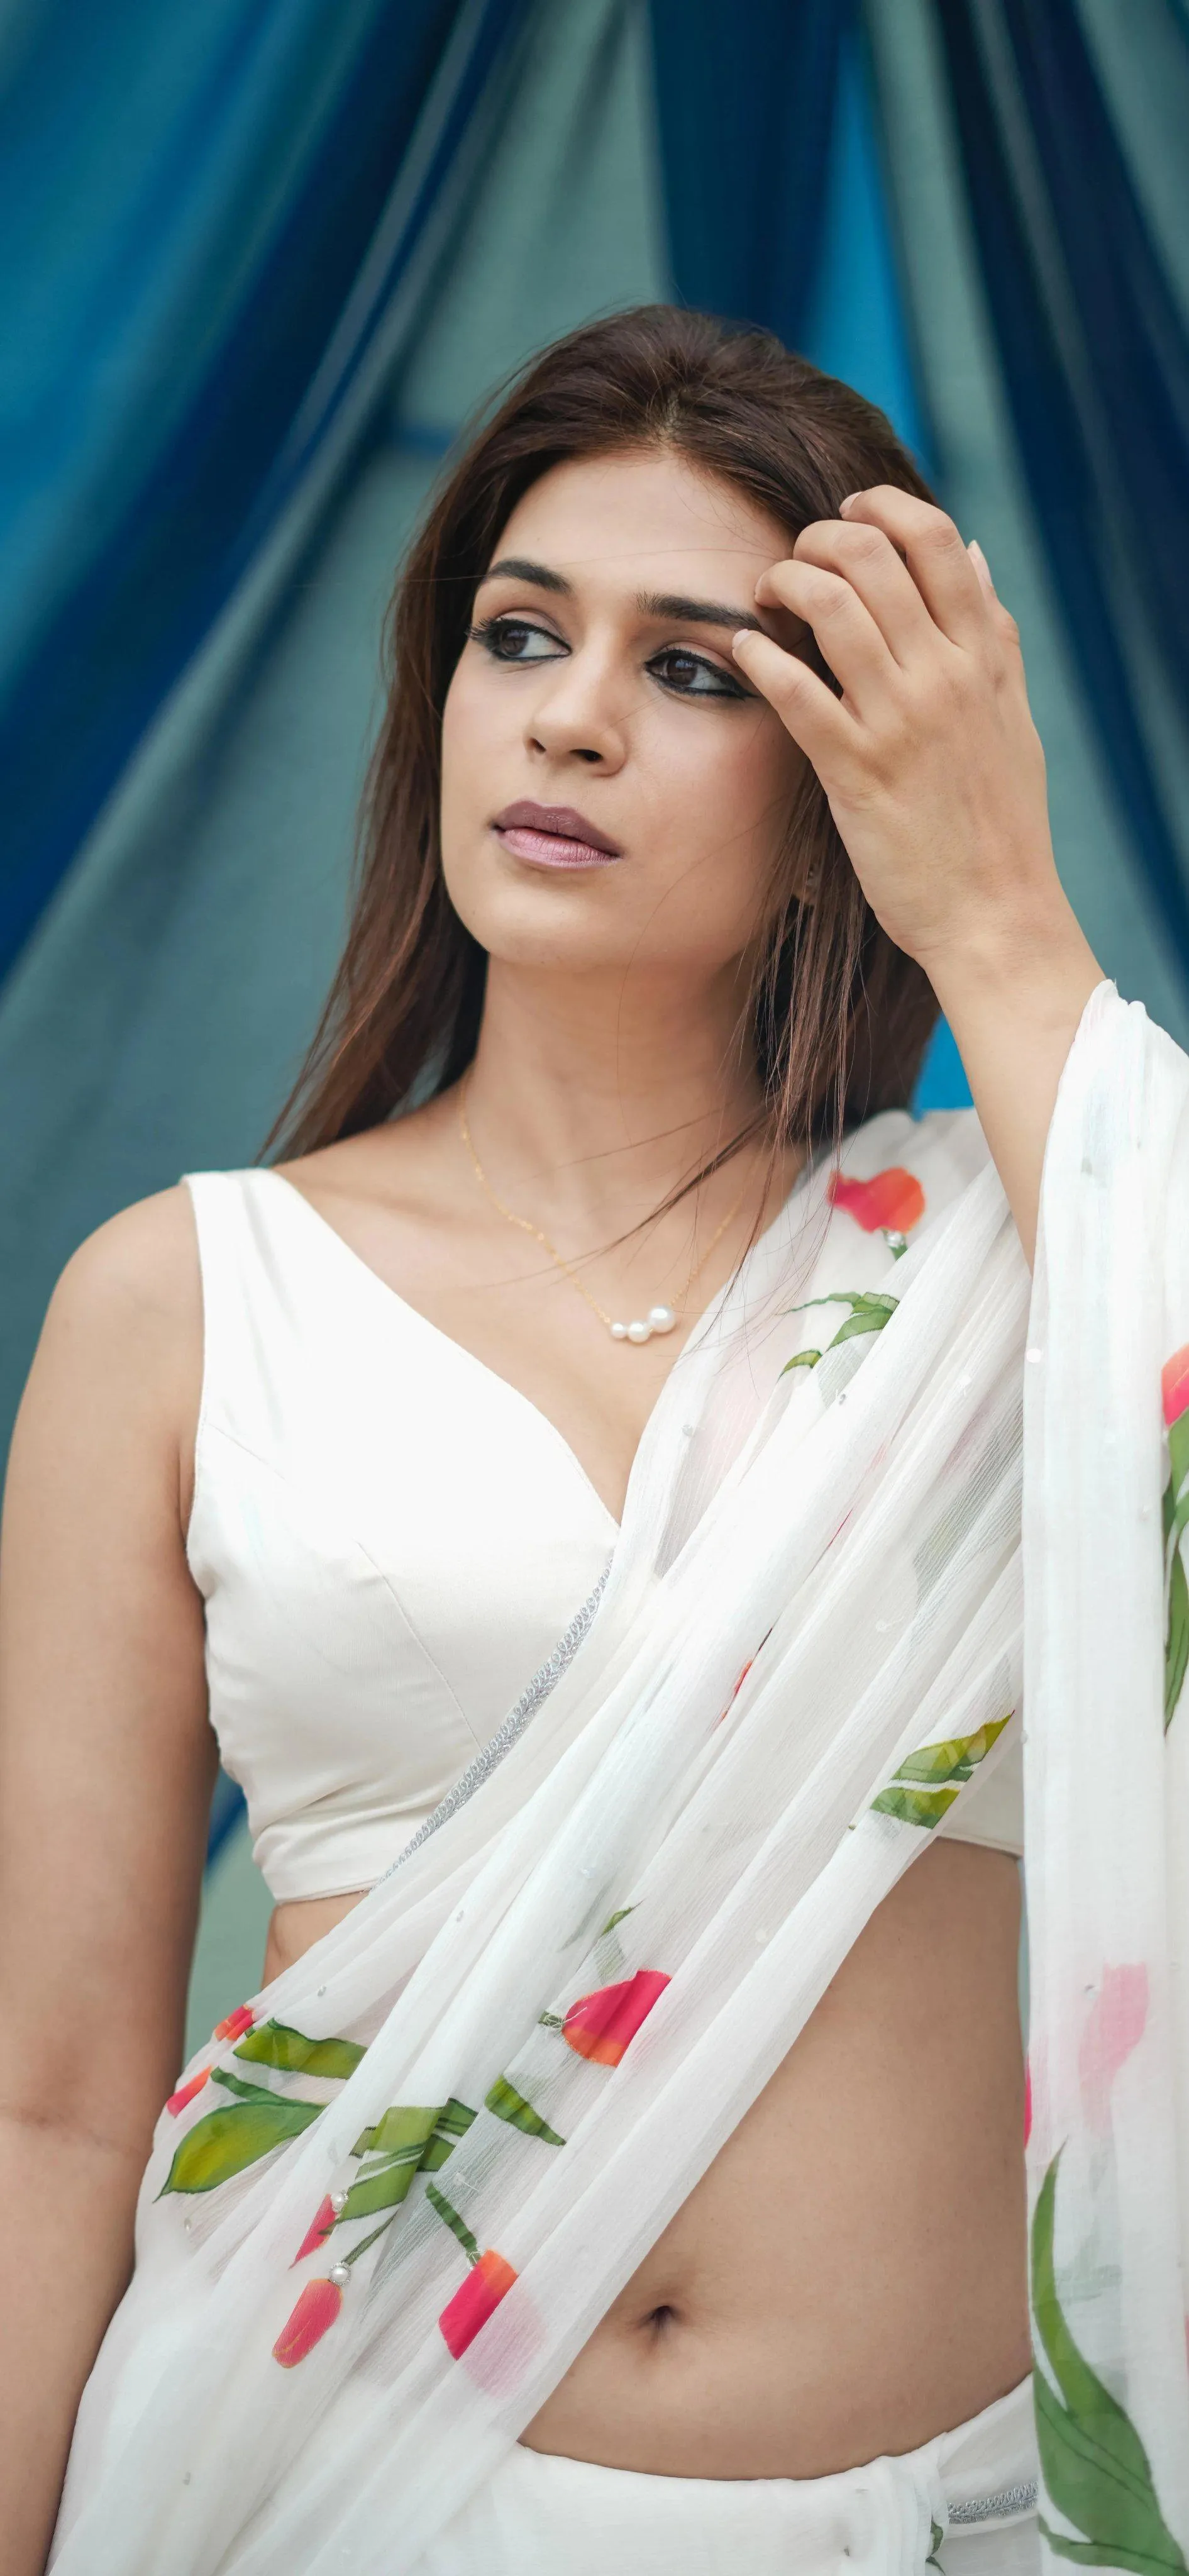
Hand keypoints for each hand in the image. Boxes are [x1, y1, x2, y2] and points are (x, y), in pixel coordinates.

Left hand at [731, 486, 1066, 978]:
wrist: (995, 913)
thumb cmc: (999, 820)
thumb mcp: (1012, 714)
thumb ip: (993, 633)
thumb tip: (976, 555)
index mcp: (985, 655)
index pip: (937, 538)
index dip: (883, 506)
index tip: (849, 511)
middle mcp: (946, 675)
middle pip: (875, 555)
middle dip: (820, 537)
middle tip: (794, 557)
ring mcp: (900, 720)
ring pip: (833, 606)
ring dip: (785, 581)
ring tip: (765, 595)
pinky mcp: (857, 770)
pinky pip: (797, 691)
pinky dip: (762, 656)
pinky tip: (745, 649)